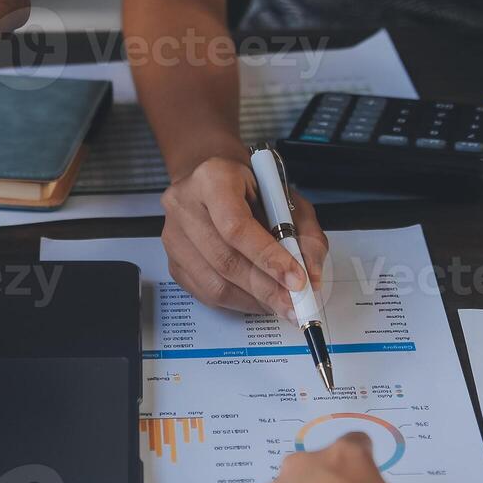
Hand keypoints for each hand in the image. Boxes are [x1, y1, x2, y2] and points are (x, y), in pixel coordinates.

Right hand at [161, 155, 329, 317]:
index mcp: (212, 179)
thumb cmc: (250, 189)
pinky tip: (258, 300)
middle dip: (266, 288)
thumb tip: (311, 277)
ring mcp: (173, 236)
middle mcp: (184, 205)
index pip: (236, 227)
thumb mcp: (287, 199)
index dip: (268, 258)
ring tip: (280, 304)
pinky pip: (206, 293)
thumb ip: (305, 235)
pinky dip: (238, 302)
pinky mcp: (172, 261)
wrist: (213, 182)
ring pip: (214, 283)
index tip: (297, 280)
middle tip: (295, 304)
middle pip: (225, 260)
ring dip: (253, 300)